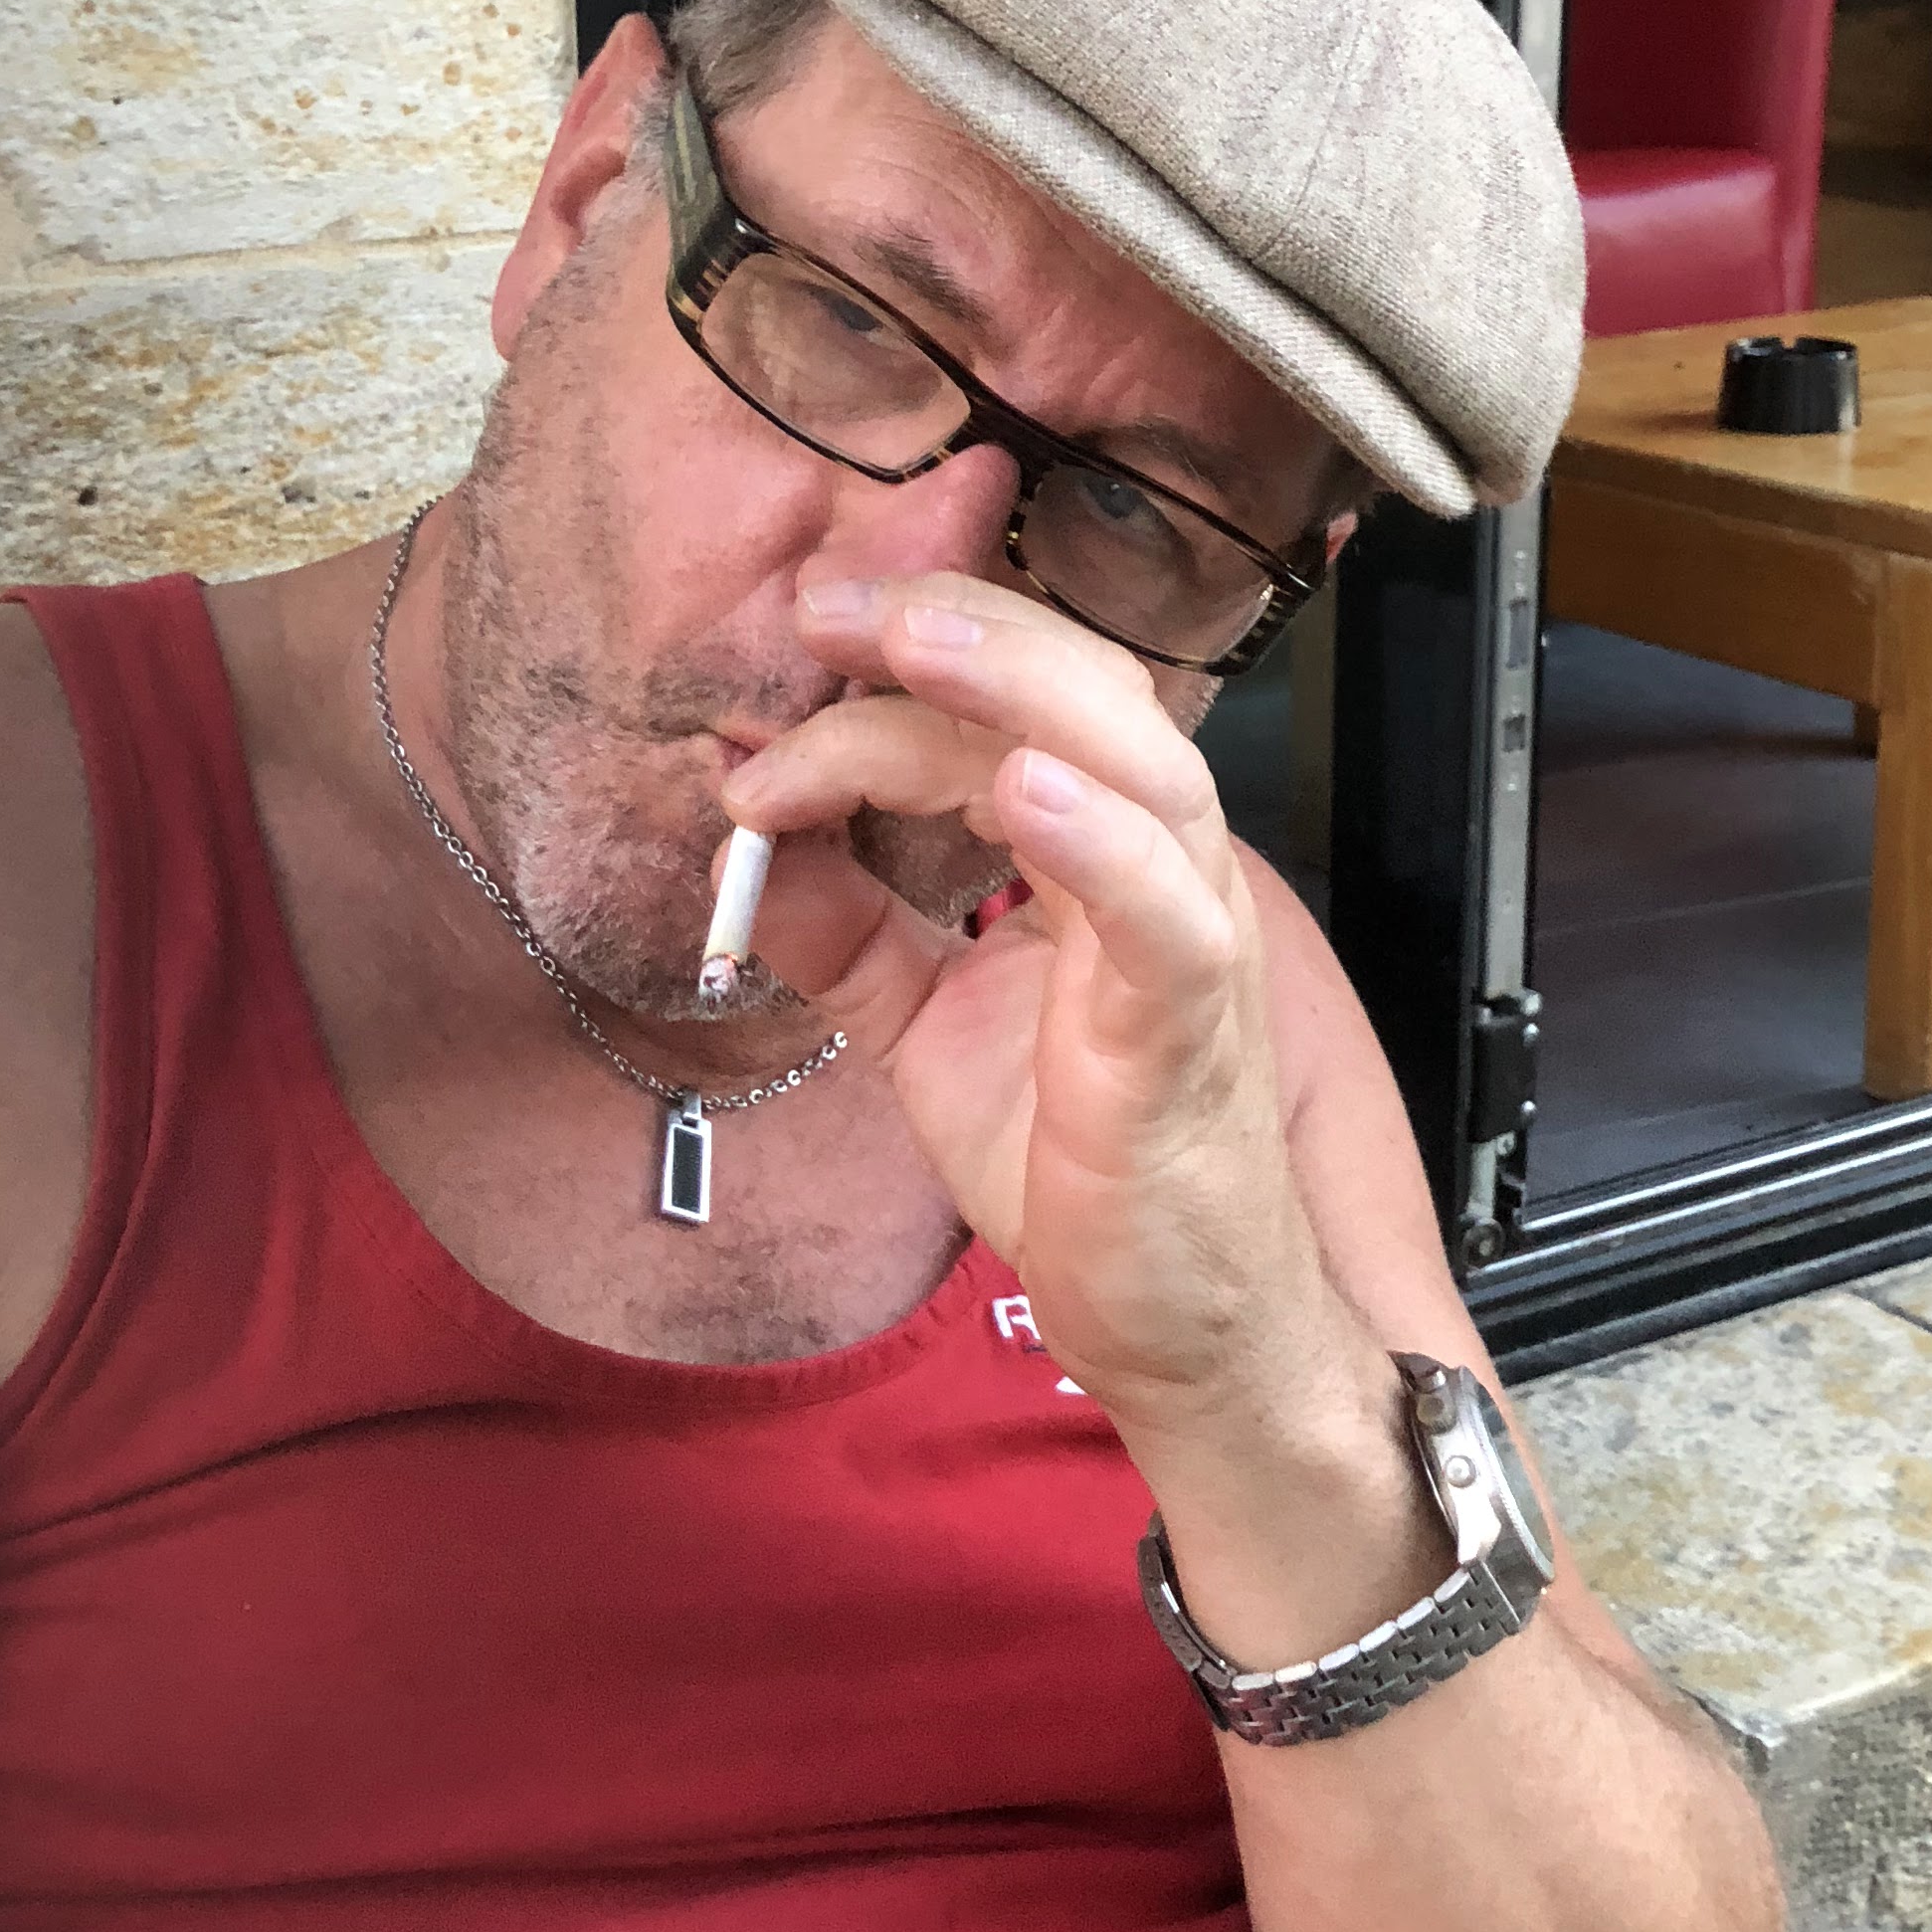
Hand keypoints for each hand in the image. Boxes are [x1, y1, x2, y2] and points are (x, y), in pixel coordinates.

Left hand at [718, 572, 1355, 1449]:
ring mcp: (1185, 942)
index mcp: (1091, 848)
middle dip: (955, 629)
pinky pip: (1165, 917)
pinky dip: (1101, 842)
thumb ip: (843, 928)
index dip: (883, 686)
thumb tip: (741, 842)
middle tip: (826, 611)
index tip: (769, 702)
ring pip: (1141, 765)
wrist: (1171, 1320)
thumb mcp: (921, 1022)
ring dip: (1023, 689)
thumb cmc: (1076, 1159)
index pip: (998, 714)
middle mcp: (1153, 868)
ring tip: (913, 645)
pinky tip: (1025, 791)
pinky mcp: (1190, 1035)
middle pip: (1083, 691)